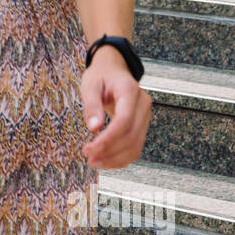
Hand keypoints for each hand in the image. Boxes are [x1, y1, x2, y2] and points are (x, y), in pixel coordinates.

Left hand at [81, 46, 152, 168]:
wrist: (113, 71)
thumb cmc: (100, 76)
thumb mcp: (90, 85)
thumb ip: (92, 105)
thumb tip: (94, 128)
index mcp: (130, 91)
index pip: (124, 120)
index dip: (108, 139)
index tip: (89, 149)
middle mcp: (142, 104)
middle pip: (131, 136)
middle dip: (109, 152)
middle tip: (88, 159)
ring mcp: (145, 116)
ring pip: (136, 146)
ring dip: (116, 159)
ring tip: (94, 163)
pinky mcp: (142, 125)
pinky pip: (135, 147)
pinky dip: (121, 158)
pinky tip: (106, 161)